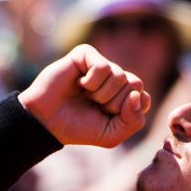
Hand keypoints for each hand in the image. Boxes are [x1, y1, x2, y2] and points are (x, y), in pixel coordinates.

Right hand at [19, 45, 151, 147]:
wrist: (46, 121)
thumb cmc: (78, 128)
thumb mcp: (111, 135)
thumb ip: (133, 121)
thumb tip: (138, 95)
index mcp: (124, 96)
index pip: (144, 98)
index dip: (127, 111)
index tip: (108, 117)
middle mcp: (115, 78)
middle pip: (135, 84)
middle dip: (114, 103)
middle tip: (95, 106)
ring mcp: (101, 65)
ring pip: (119, 76)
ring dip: (100, 94)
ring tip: (86, 96)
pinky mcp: (85, 55)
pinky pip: (103, 66)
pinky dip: (91, 82)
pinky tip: (79, 84)